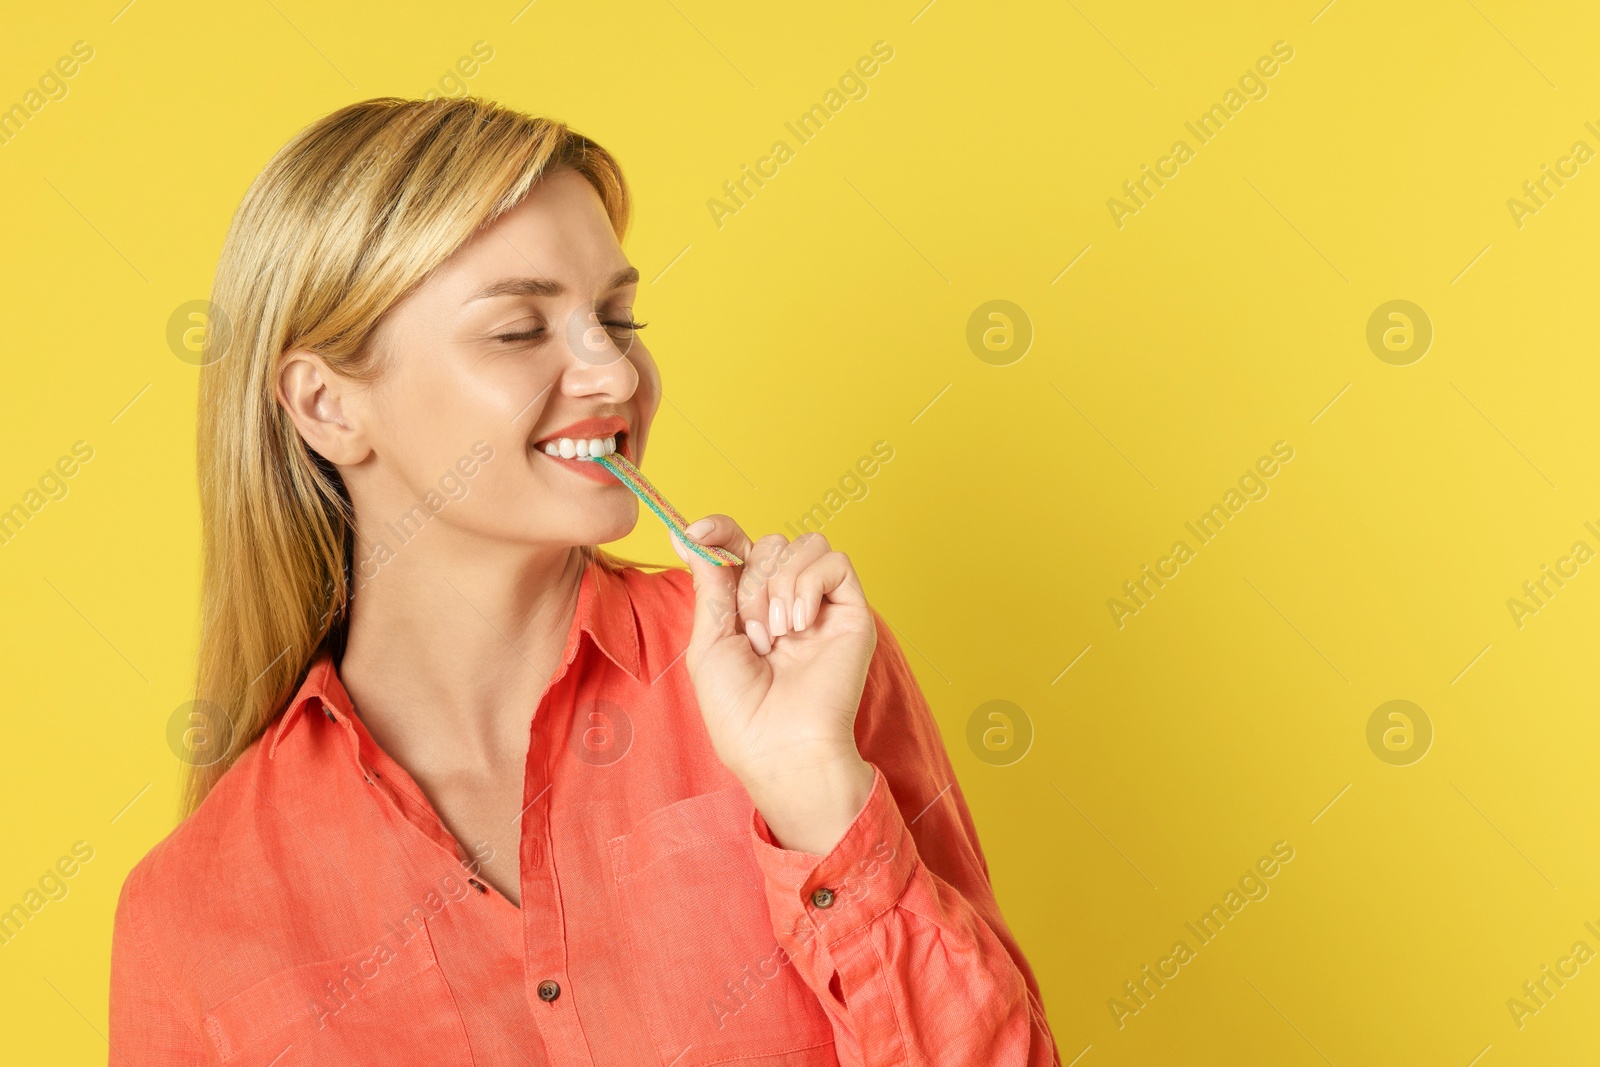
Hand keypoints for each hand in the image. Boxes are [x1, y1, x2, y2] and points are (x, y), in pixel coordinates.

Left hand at [670, 519, 877, 854]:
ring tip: (778, 635)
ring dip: (780, 585)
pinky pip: (836, 562)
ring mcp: (821, 605)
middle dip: (752, 583)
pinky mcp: (852, 612)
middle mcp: (786, 600)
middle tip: (754, 635)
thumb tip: (688, 534)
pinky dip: (809, 585)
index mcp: (749, 606)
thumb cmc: (740, 710)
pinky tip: (800, 625)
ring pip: (805, 544)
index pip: (740, 545)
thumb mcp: (709, 640)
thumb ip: (708, 583)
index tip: (696, 531)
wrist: (780, 747)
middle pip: (769, 543)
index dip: (721, 529)